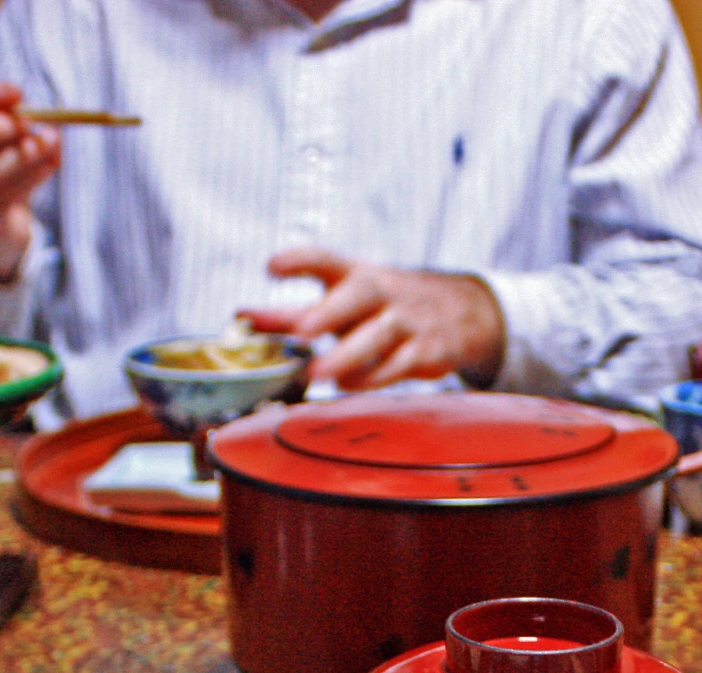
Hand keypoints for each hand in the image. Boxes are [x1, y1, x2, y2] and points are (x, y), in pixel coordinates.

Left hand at [245, 249, 504, 390]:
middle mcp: (381, 291)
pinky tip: (350, 385)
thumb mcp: (343, 300)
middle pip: (356, 294)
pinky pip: (399, 366)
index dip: (298, 260)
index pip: (324, 258)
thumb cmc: (382, 306)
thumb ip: (292, 314)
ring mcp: (406, 320)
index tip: (271, 267)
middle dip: (328, 312)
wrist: (463, 312)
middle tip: (301, 332)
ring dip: (346, 355)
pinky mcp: (426, 350)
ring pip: (377, 335)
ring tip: (319, 373)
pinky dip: (373, 377)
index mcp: (355, 274)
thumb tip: (238, 319)